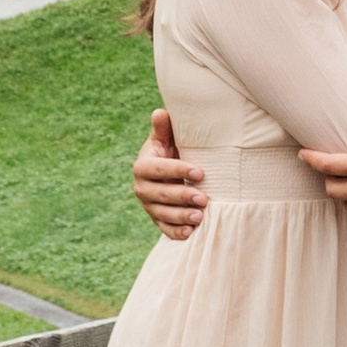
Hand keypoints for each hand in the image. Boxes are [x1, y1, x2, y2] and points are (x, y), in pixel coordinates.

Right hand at [133, 106, 208, 241]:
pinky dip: (176, 233)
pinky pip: (164, 229)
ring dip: (181, 217)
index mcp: (143, 166)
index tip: (200, 172)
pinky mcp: (158, 219)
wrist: (171, 170)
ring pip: (162, 214)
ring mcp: (149, 205)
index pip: (157, 169)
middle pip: (159, 194)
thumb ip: (164, 128)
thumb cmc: (172, 149)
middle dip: (182, 196)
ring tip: (200, 217)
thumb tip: (160, 113)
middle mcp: (142, 187)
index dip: (177, 170)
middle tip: (204, 199)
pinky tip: (191, 233)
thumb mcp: (167, 138)